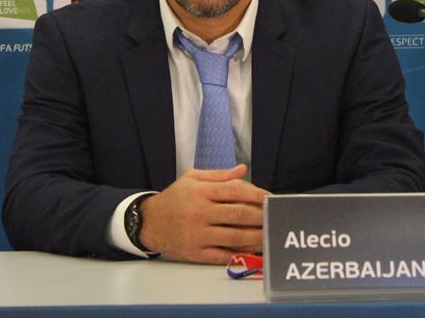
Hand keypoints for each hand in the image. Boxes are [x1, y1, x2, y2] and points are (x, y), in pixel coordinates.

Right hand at [138, 164, 268, 263]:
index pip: (234, 191)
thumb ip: (219, 175)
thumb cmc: (174, 198)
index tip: (270, 198)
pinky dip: (242, 254)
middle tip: (276, 217)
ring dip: (257, 237)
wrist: (148, 223)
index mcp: (200, 192)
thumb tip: (243, 170)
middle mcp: (199, 213)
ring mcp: (198, 235)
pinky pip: (224, 255)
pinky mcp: (196, 253)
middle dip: (262, 217)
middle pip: (239, 215)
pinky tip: (255, 250)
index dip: (256, 194)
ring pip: (235, 237)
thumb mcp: (191, 179)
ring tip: (270, 234)